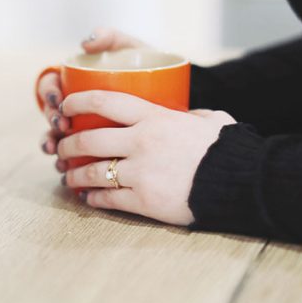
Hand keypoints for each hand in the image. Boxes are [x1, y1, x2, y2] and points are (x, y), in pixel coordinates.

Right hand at [38, 28, 149, 165]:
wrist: (177, 96)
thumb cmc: (149, 68)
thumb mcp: (132, 48)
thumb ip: (111, 37)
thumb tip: (85, 43)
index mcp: (76, 83)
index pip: (52, 86)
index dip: (49, 93)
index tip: (59, 100)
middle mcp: (75, 106)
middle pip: (51, 115)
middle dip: (51, 122)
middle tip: (61, 127)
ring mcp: (82, 128)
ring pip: (58, 138)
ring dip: (52, 145)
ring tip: (56, 154)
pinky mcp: (93, 149)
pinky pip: (74, 159)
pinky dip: (67, 165)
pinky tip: (67, 171)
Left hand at [57, 91, 234, 225]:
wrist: (240, 183)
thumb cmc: (227, 148)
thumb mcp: (210, 119)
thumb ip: (190, 115)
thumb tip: (184, 115)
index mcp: (155, 117)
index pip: (104, 102)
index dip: (77, 102)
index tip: (64, 107)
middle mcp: (142, 142)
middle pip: (89, 139)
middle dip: (67, 143)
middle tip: (61, 147)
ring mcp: (140, 172)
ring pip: (92, 172)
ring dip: (74, 174)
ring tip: (68, 176)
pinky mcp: (144, 200)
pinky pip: (108, 199)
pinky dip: (93, 198)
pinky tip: (87, 198)